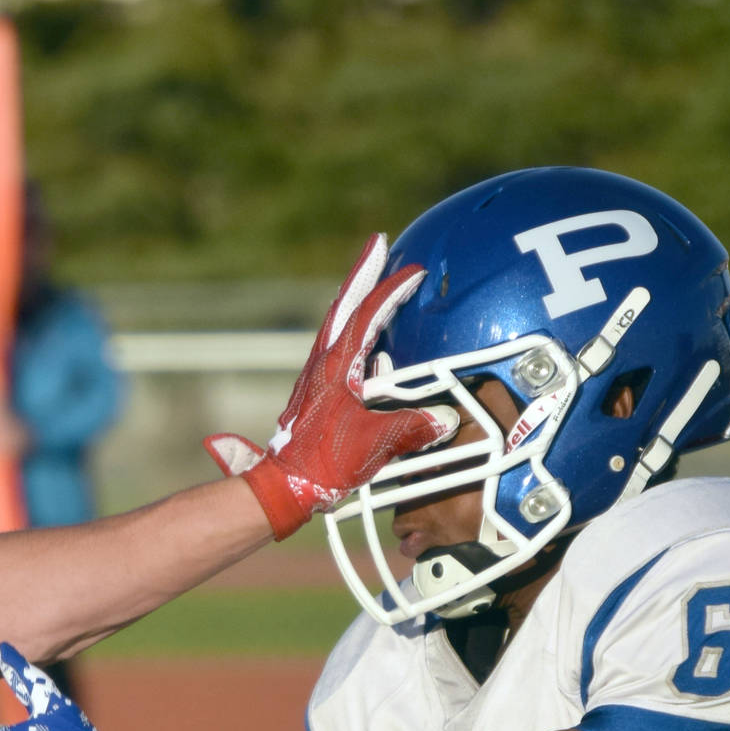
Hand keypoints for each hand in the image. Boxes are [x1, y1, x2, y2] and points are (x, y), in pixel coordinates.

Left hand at [205, 233, 457, 539]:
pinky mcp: (317, 393)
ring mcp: (316, 377)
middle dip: (363, 274)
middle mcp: (322, 364)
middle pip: (343, 306)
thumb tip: (446, 419)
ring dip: (357, 301)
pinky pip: (340, 352)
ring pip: (338, 326)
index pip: (366, 315)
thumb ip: (413, 428)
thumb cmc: (322, 463)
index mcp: (335, 366)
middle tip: (377, 245)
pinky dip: (357, 335)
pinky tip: (375, 346)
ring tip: (375, 283)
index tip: (412, 269)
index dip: (390, 290)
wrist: (283, 485)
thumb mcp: (375, 443)